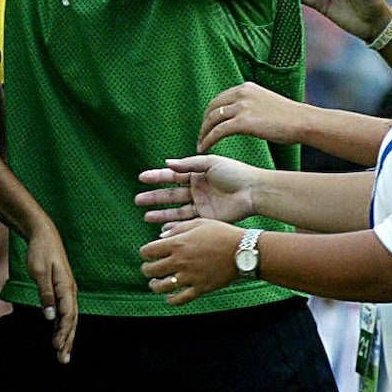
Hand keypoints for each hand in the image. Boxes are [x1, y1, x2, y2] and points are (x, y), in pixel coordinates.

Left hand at [22, 224, 77, 363]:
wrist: (44, 235)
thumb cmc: (40, 252)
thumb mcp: (39, 272)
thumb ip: (45, 294)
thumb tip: (50, 317)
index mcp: (66, 287)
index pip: (68, 315)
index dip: (63, 332)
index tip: (57, 347)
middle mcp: (70, 292)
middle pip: (72, 321)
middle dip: (68, 341)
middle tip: (63, 360)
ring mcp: (67, 292)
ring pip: (70, 319)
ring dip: (67, 337)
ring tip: (63, 355)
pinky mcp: (62, 291)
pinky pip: (65, 313)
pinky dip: (62, 327)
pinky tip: (59, 338)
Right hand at [135, 154, 258, 223]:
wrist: (254, 191)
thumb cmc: (235, 173)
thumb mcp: (210, 163)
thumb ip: (188, 164)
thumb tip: (167, 163)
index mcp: (197, 175)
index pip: (172, 176)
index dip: (157, 177)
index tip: (141, 178)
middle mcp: (197, 190)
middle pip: (171, 195)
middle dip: (155, 198)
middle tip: (137, 201)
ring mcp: (201, 205)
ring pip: (176, 210)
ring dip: (162, 214)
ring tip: (146, 217)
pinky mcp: (207, 218)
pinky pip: (187, 222)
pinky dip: (175, 226)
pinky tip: (163, 229)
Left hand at [138, 218, 243, 305]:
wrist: (244, 251)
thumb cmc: (222, 233)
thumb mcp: (199, 223)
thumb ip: (177, 229)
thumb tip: (161, 236)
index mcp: (177, 244)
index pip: (148, 251)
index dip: (145, 253)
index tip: (148, 254)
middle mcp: (180, 261)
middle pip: (151, 270)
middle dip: (147, 269)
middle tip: (149, 269)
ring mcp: (189, 276)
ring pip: (162, 286)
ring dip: (154, 285)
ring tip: (155, 283)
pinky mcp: (200, 288)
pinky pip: (180, 299)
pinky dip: (171, 300)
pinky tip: (169, 297)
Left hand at [198, 82, 314, 151]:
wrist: (303, 122)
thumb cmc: (289, 117)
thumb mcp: (265, 102)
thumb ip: (250, 104)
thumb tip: (239, 115)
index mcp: (246, 88)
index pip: (219, 99)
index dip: (210, 113)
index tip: (207, 125)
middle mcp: (241, 93)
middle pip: (212, 108)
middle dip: (204, 123)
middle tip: (201, 135)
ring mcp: (242, 106)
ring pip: (212, 119)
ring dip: (203, 133)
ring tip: (200, 144)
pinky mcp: (243, 121)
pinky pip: (218, 131)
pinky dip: (208, 140)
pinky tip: (204, 148)